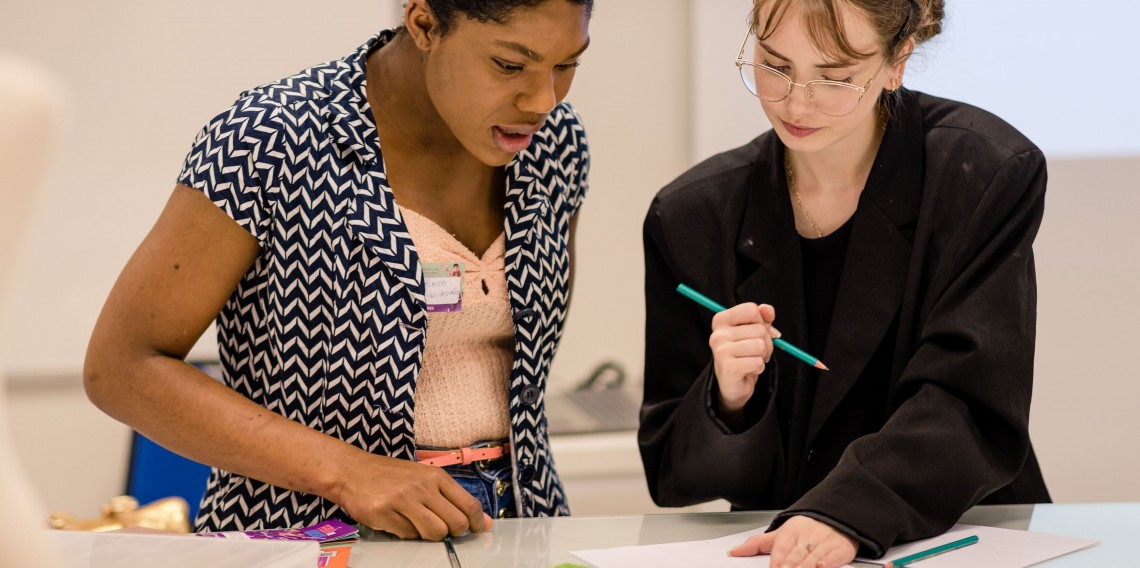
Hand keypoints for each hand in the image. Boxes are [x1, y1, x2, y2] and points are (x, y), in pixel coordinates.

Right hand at [333, 453, 491, 540]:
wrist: (352, 471)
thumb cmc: (391, 475)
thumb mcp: (424, 478)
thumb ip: (452, 498)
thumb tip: (483, 522)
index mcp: (435, 476)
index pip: (469, 504)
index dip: (476, 523)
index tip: (476, 530)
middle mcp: (422, 487)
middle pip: (455, 523)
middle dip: (453, 533)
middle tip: (443, 529)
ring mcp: (402, 500)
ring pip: (434, 533)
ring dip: (430, 536)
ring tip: (418, 523)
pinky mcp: (384, 513)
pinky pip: (407, 536)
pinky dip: (406, 533)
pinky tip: (396, 519)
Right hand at [709, 302, 778, 413]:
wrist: (733, 383)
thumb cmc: (744, 354)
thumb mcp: (754, 332)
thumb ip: (762, 317)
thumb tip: (768, 309)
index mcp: (721, 320)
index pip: (751, 309)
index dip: (761, 322)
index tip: (755, 334)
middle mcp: (718, 334)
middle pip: (760, 329)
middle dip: (766, 343)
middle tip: (756, 353)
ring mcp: (720, 350)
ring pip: (760, 345)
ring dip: (762, 356)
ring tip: (752, 360)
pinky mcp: (727, 367)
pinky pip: (757, 362)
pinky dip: (759, 368)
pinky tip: (749, 370)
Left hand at [729, 515, 856, 567]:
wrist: (835, 516)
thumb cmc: (805, 528)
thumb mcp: (781, 533)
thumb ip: (757, 544)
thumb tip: (733, 552)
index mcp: (790, 532)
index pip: (780, 550)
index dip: (776, 563)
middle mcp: (807, 537)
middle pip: (795, 556)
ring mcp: (825, 543)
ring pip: (812, 558)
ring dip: (803, 567)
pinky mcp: (841, 549)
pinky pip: (833, 557)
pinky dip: (827, 562)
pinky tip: (820, 567)